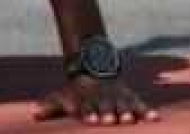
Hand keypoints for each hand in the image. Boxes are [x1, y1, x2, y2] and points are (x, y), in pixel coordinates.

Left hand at [35, 75, 159, 125]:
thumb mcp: (62, 97)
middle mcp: (102, 98)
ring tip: (128, 120)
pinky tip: (155, 118)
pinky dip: (147, 110)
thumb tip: (34, 114)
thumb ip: (50, 106)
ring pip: (122, 104)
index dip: (87, 112)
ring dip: (125, 112)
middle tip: (108, 119)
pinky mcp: (130, 98)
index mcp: (86, 99)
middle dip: (107, 112)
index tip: (89, 119)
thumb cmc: (76, 93)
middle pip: (105, 105)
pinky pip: (140, 104)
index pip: (86, 106)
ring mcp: (117, 97)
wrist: (94, 70)